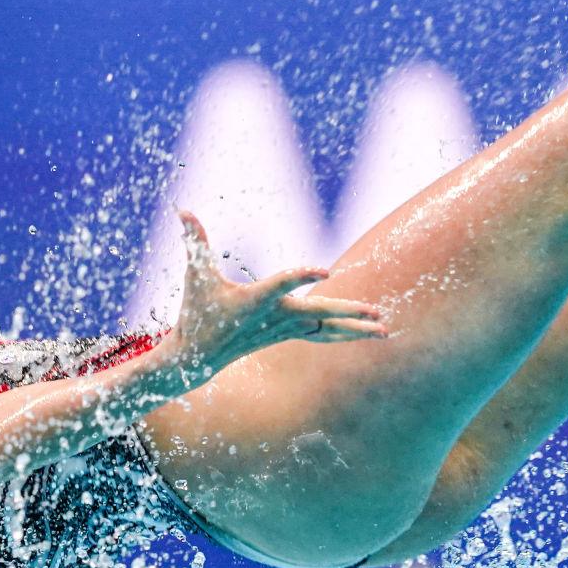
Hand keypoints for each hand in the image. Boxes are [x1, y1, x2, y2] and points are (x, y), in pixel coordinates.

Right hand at [159, 211, 385, 381]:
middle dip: (348, 313)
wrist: (198, 357)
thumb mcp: (194, 275)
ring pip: (327, 330)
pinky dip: (344, 335)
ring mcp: (284, 329)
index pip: (283, 285)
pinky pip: (322, 337)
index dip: (302, 275)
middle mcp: (275, 317)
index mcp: (255, 300)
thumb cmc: (197, 312)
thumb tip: (182, 210)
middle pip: (319, 314)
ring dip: (356, 329)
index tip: (324, 269)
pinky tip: (367, 334)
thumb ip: (194, 241)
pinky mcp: (288, 335)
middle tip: (376, 311)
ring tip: (385, 329)